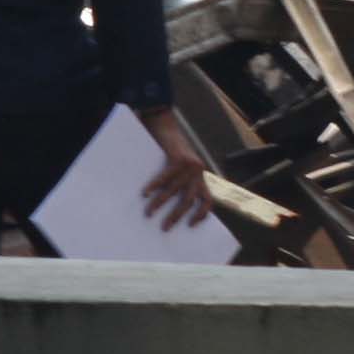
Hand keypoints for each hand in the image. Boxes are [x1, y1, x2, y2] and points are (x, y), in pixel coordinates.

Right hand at [136, 107, 210, 230]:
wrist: (167, 125)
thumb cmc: (171, 149)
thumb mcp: (182, 167)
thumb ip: (182, 182)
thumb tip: (171, 206)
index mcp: (200, 176)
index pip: (208, 200)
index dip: (202, 214)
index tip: (191, 225)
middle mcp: (198, 172)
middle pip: (188, 200)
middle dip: (176, 216)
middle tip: (165, 227)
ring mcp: (189, 165)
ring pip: (174, 191)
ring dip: (160, 203)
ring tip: (149, 212)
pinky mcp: (179, 158)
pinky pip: (165, 177)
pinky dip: (154, 186)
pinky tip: (145, 193)